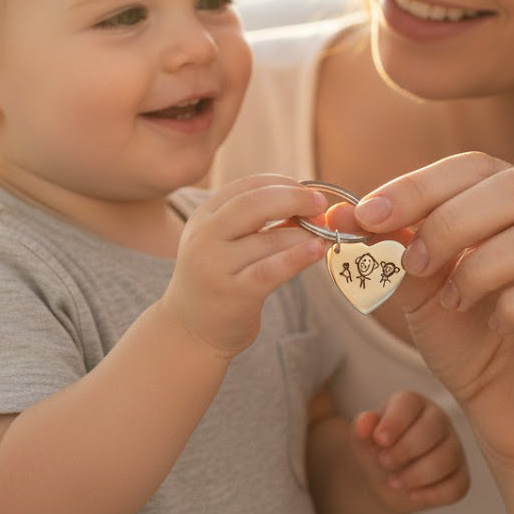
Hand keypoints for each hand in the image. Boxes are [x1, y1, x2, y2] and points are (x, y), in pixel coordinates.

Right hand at [163, 174, 326, 356]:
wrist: (189, 330)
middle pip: (256, 203)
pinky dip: (297, 257)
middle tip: (319, 204)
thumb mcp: (228, 244)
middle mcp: (205, 236)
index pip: (248, 186)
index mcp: (204, 216)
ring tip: (324, 236)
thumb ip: (262, 224)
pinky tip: (317, 250)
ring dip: (303, 234)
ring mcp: (215, 265)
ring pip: (269, 239)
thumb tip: (310, 208)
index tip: (308, 191)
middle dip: (294, 199)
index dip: (283, 183)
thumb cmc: (218, 280)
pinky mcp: (233, 294)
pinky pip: (271, 270)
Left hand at [330, 152, 513, 471]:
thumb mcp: (416, 284)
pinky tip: (495, 321)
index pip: (474, 167)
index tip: (367, 216)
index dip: (418, 186)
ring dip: (480, 266)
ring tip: (453, 300)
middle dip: (450, 222)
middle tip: (413, 263)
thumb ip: (391, 246)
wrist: (500, 408)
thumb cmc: (463, 335)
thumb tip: (343, 216)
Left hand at [351, 390, 468, 513]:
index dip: (395, 422)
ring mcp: (453, 447)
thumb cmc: (375, 450)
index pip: (410, 403)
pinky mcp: (460, 475)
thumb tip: (365, 421)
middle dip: (406, 449)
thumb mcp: (362, 438)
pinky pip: (458, 485)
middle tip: (384, 462)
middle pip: (434, 427)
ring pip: (447, 457)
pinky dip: (434, 494)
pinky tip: (412, 495)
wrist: (385, 481)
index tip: (379, 440)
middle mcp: (437, 420)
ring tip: (393, 482)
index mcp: (411, 403)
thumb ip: (362, 426)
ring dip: (417, 474)